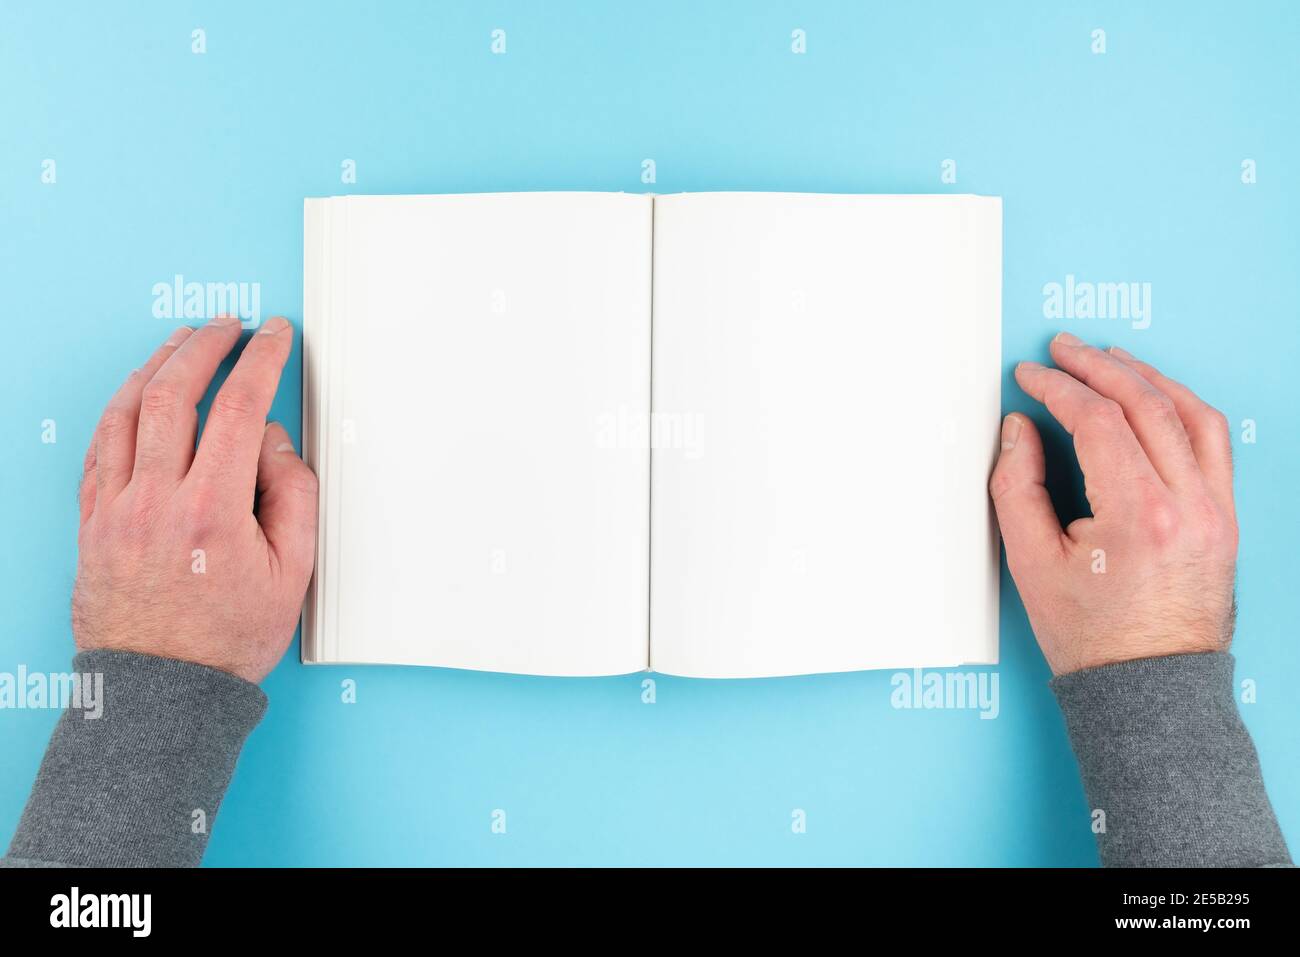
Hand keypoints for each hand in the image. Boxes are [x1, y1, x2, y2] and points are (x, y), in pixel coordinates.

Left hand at [72, 315, 317, 683]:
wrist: (162, 690)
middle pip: (175, 392)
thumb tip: (273, 442)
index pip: (239, 406)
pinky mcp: (91, 521)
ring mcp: (114, 508)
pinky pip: (98, 445)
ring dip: (157, 364)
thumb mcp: (293, 571)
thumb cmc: (227, 639)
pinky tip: (137, 393)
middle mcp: (155, 500)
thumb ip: (293, 496)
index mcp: (212, 509)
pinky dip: (120, 407)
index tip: (275, 336)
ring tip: (181, 341)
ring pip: (127, 410)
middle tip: (229, 324)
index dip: (262, 359)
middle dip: (206, 344)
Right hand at [989, 333, 1236, 675]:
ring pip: (1190, 413)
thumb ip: (1017, 487)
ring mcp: (1216, 510)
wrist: (1147, 685)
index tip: (1030, 375)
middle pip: (1145, 404)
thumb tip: (1020, 429)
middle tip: (1063, 348)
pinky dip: (1183, 406)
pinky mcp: (1225, 517)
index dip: (1058, 387)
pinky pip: (1213, 440)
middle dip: (1098, 366)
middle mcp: (1188, 505)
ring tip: (1110, 358)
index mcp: (1138, 517)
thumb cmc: (1091, 636)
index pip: (1097, 420)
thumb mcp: (1031, 562)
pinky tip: (1156, 395)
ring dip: (1146, 376)